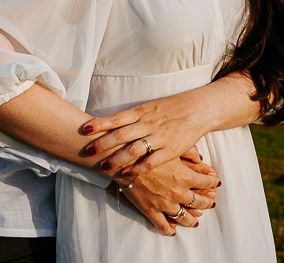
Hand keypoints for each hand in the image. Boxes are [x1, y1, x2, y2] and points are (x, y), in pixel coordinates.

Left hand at [83, 90, 212, 177]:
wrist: (198, 109)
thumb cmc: (171, 108)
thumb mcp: (150, 107)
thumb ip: (132, 117)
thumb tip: (109, 124)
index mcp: (141, 111)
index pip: (116, 118)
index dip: (100, 124)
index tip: (84, 129)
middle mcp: (148, 123)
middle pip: (121, 135)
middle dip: (103, 144)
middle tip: (88, 151)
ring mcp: (159, 137)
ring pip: (134, 150)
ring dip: (117, 159)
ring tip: (104, 166)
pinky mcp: (170, 150)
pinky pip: (151, 161)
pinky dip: (138, 169)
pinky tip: (127, 174)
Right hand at [115, 156, 218, 235]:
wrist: (124, 160)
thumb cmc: (148, 150)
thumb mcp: (171, 147)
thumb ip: (189, 151)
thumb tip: (200, 158)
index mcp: (185, 176)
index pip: (207, 182)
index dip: (213, 181)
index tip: (215, 182)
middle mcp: (178, 192)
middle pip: (199, 201)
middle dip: (207, 201)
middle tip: (211, 202)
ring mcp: (165, 204)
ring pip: (185, 218)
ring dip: (192, 220)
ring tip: (196, 221)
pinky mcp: (151, 211)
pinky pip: (164, 226)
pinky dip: (170, 230)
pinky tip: (173, 230)